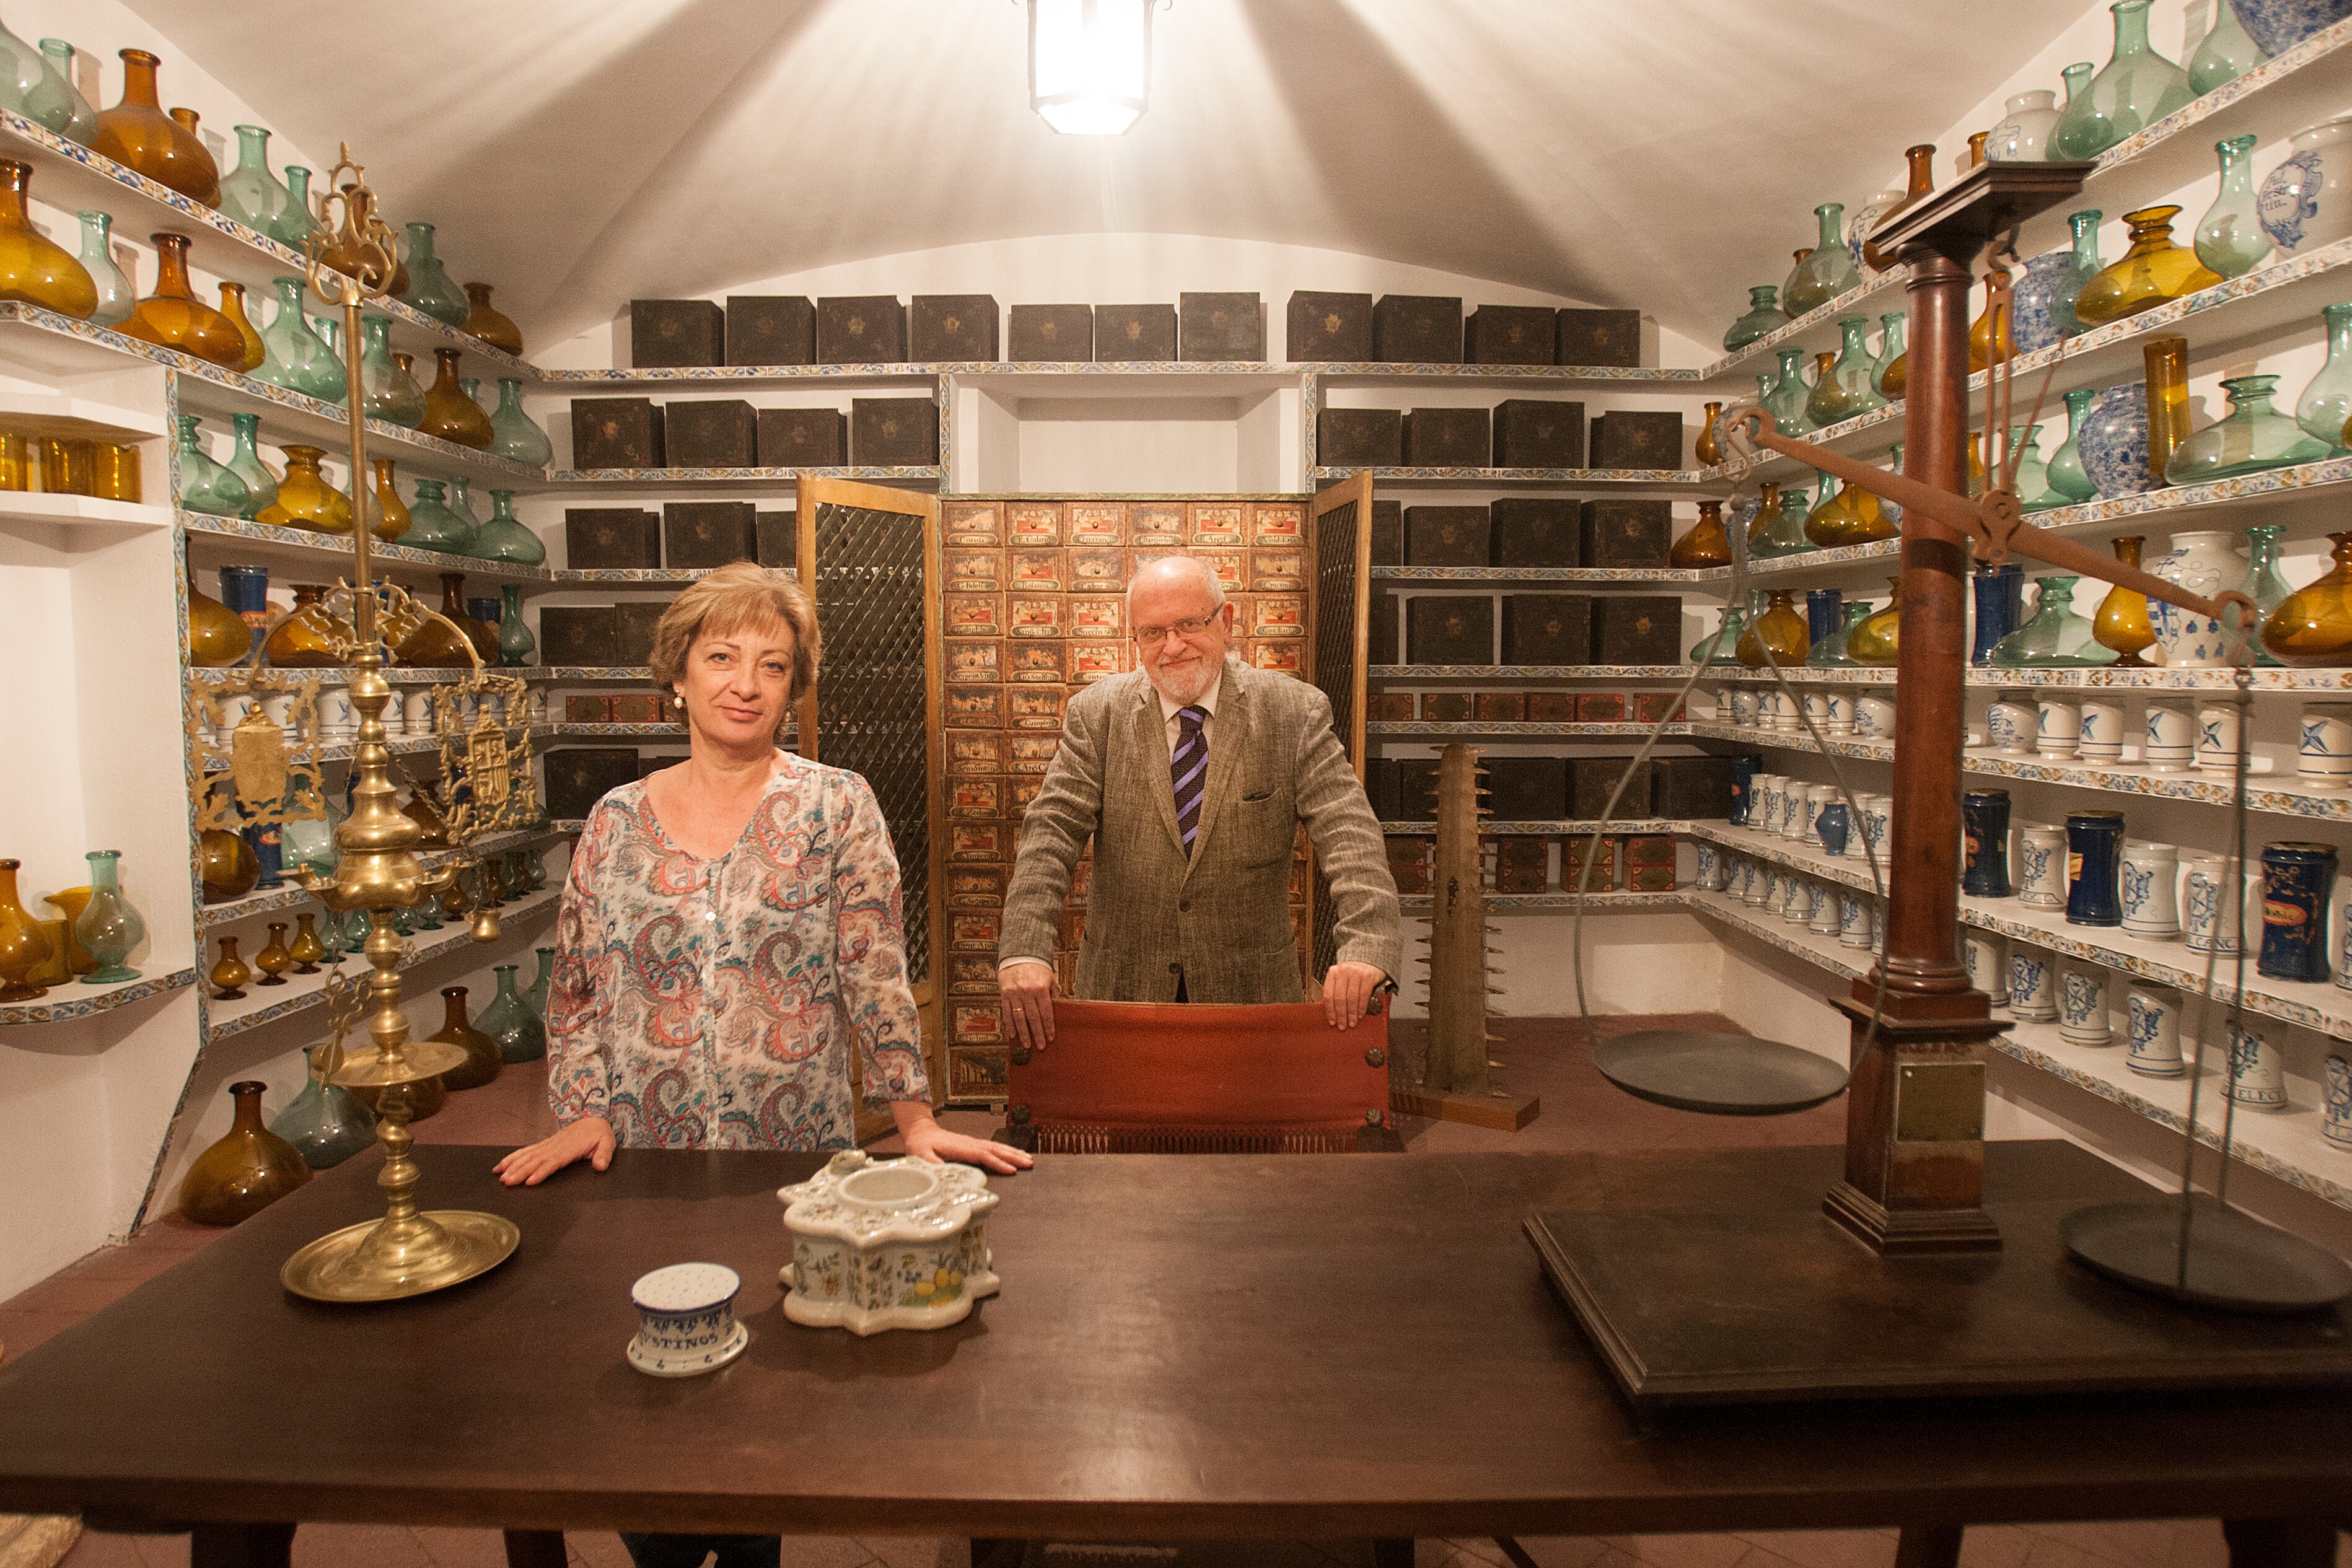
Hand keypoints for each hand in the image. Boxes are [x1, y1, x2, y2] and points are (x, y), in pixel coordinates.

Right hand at [493, 1117, 613, 1185]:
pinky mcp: (544, 1145)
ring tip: (501, 1176)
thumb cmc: (599, 1133)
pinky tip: (501, 1165)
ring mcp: (548, 1145)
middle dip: (520, 1171)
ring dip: (513, 1166)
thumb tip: (600, 1166)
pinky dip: (512, 1158)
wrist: (593, 1118)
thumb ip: (604, 1155)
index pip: (552, 1162)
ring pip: (527, 1156)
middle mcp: (555, 1146)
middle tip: (508, 1182)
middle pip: (535, 1160)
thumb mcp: (607, 1143)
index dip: (540, 1172)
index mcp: (569, 1149)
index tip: (529, 1181)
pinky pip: (526, 1151)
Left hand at [895, 1108, 1033, 1173]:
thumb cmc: (921, 1145)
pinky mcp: (974, 1145)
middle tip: (1029, 1164)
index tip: (1011, 1170)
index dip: (997, 1162)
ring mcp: (974, 1143)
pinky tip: (1016, 1155)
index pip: (983, 1155)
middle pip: (996, 1149)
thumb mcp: (921, 1154)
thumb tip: (943, 1170)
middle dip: (1013, 1156)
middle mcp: (970, 1143)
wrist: (922, 1132)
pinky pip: (994, 1148)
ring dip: (1014, 1153)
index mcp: (960, 1147)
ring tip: (1029, 1159)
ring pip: (998, 1147)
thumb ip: (931, 1162)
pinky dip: (1007, 1151)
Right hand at [999, 959, 1055, 1050]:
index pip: (1046, 1012)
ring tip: (1027, 1045)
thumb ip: (1052, 994)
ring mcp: (1014, 993)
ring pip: (1019, 1018)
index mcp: (1040, 988)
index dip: (1049, 1026)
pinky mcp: (1004, 994)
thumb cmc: (1037, 968)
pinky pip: (1007, 1012)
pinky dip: (1010, 1025)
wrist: (1019, 955)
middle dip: (1038, 1034)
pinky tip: (1013, 1035)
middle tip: (1041, 1046)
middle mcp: (1027, 992)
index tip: (1051, 1037)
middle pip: (1033, 1018)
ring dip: (1024, 1033)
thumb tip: (1056, 1010)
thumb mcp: (1049, 978)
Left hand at [1322, 961, 1385, 1029]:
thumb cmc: (1354, 971)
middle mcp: (1343, 971)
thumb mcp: (1341, 978)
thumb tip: (1333, 1012)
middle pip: (1339, 998)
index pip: (1328, 995)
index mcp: (1333, 973)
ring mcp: (1356, 973)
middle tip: (1342, 1025)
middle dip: (1341, 1015)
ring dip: (1351, 1014)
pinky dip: (1361, 1007)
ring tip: (1352, 1022)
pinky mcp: (1368, 976)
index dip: (1330, 1011)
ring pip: (1351, 998)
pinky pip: (1363, 996)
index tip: (1332, 1021)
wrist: (1370, 958)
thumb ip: (1336, 990)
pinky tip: (1360, 1014)